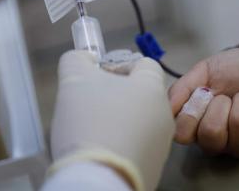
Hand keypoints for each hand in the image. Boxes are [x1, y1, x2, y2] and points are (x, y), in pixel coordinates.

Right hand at [50, 51, 174, 190]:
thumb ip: (77, 60)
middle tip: (91, 103)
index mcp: (151, 87)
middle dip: (115, 93)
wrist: (98, 181)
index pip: (144, 64)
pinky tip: (101, 150)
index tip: (99, 77)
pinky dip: (121, 144)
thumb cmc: (90, 121)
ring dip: (118, 119)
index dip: (120, 65)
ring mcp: (162, 144)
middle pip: (140, 93)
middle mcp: (164, 114)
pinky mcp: (154, 168)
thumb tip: (82, 59)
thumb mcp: (74, 79)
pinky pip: (137, 146)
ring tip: (93, 128)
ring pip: (138, 120)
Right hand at [169, 32, 238, 156]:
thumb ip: (182, 88)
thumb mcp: (203, 71)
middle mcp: (219, 139)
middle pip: (210, 137)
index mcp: (198, 123)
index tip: (201, 94)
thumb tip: (166, 108)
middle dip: (220, 106)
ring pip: (238, 130)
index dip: (190, 115)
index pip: (182, 135)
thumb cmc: (236, 68)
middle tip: (227, 95)